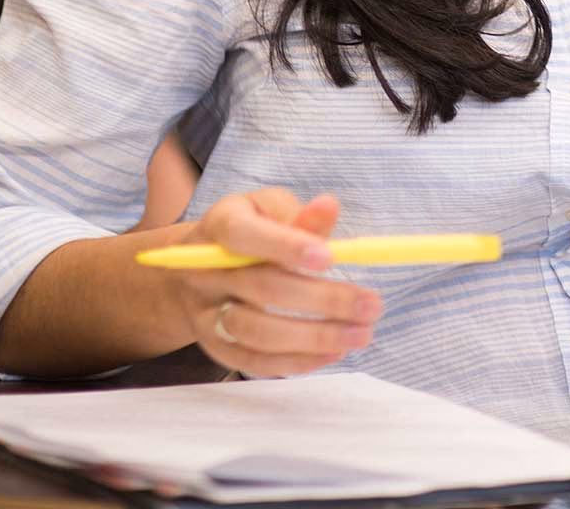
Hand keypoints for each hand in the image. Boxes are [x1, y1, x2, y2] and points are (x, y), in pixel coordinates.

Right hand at [151, 188, 381, 376]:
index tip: (330, 259)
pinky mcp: (214, 345)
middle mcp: (204, 271)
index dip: (287, 247)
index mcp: (220, 225)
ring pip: (257, 332)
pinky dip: (296, 361)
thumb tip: (329, 207)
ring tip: (361, 333)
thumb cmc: (252, 229)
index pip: (246, 236)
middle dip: (322, 300)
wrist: (198, 266)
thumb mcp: (270, 208)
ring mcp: (206, 312)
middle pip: (261, 289)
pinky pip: (253, 361)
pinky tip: (334, 352)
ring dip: (314, 338)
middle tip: (371, 305)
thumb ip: (300, 216)